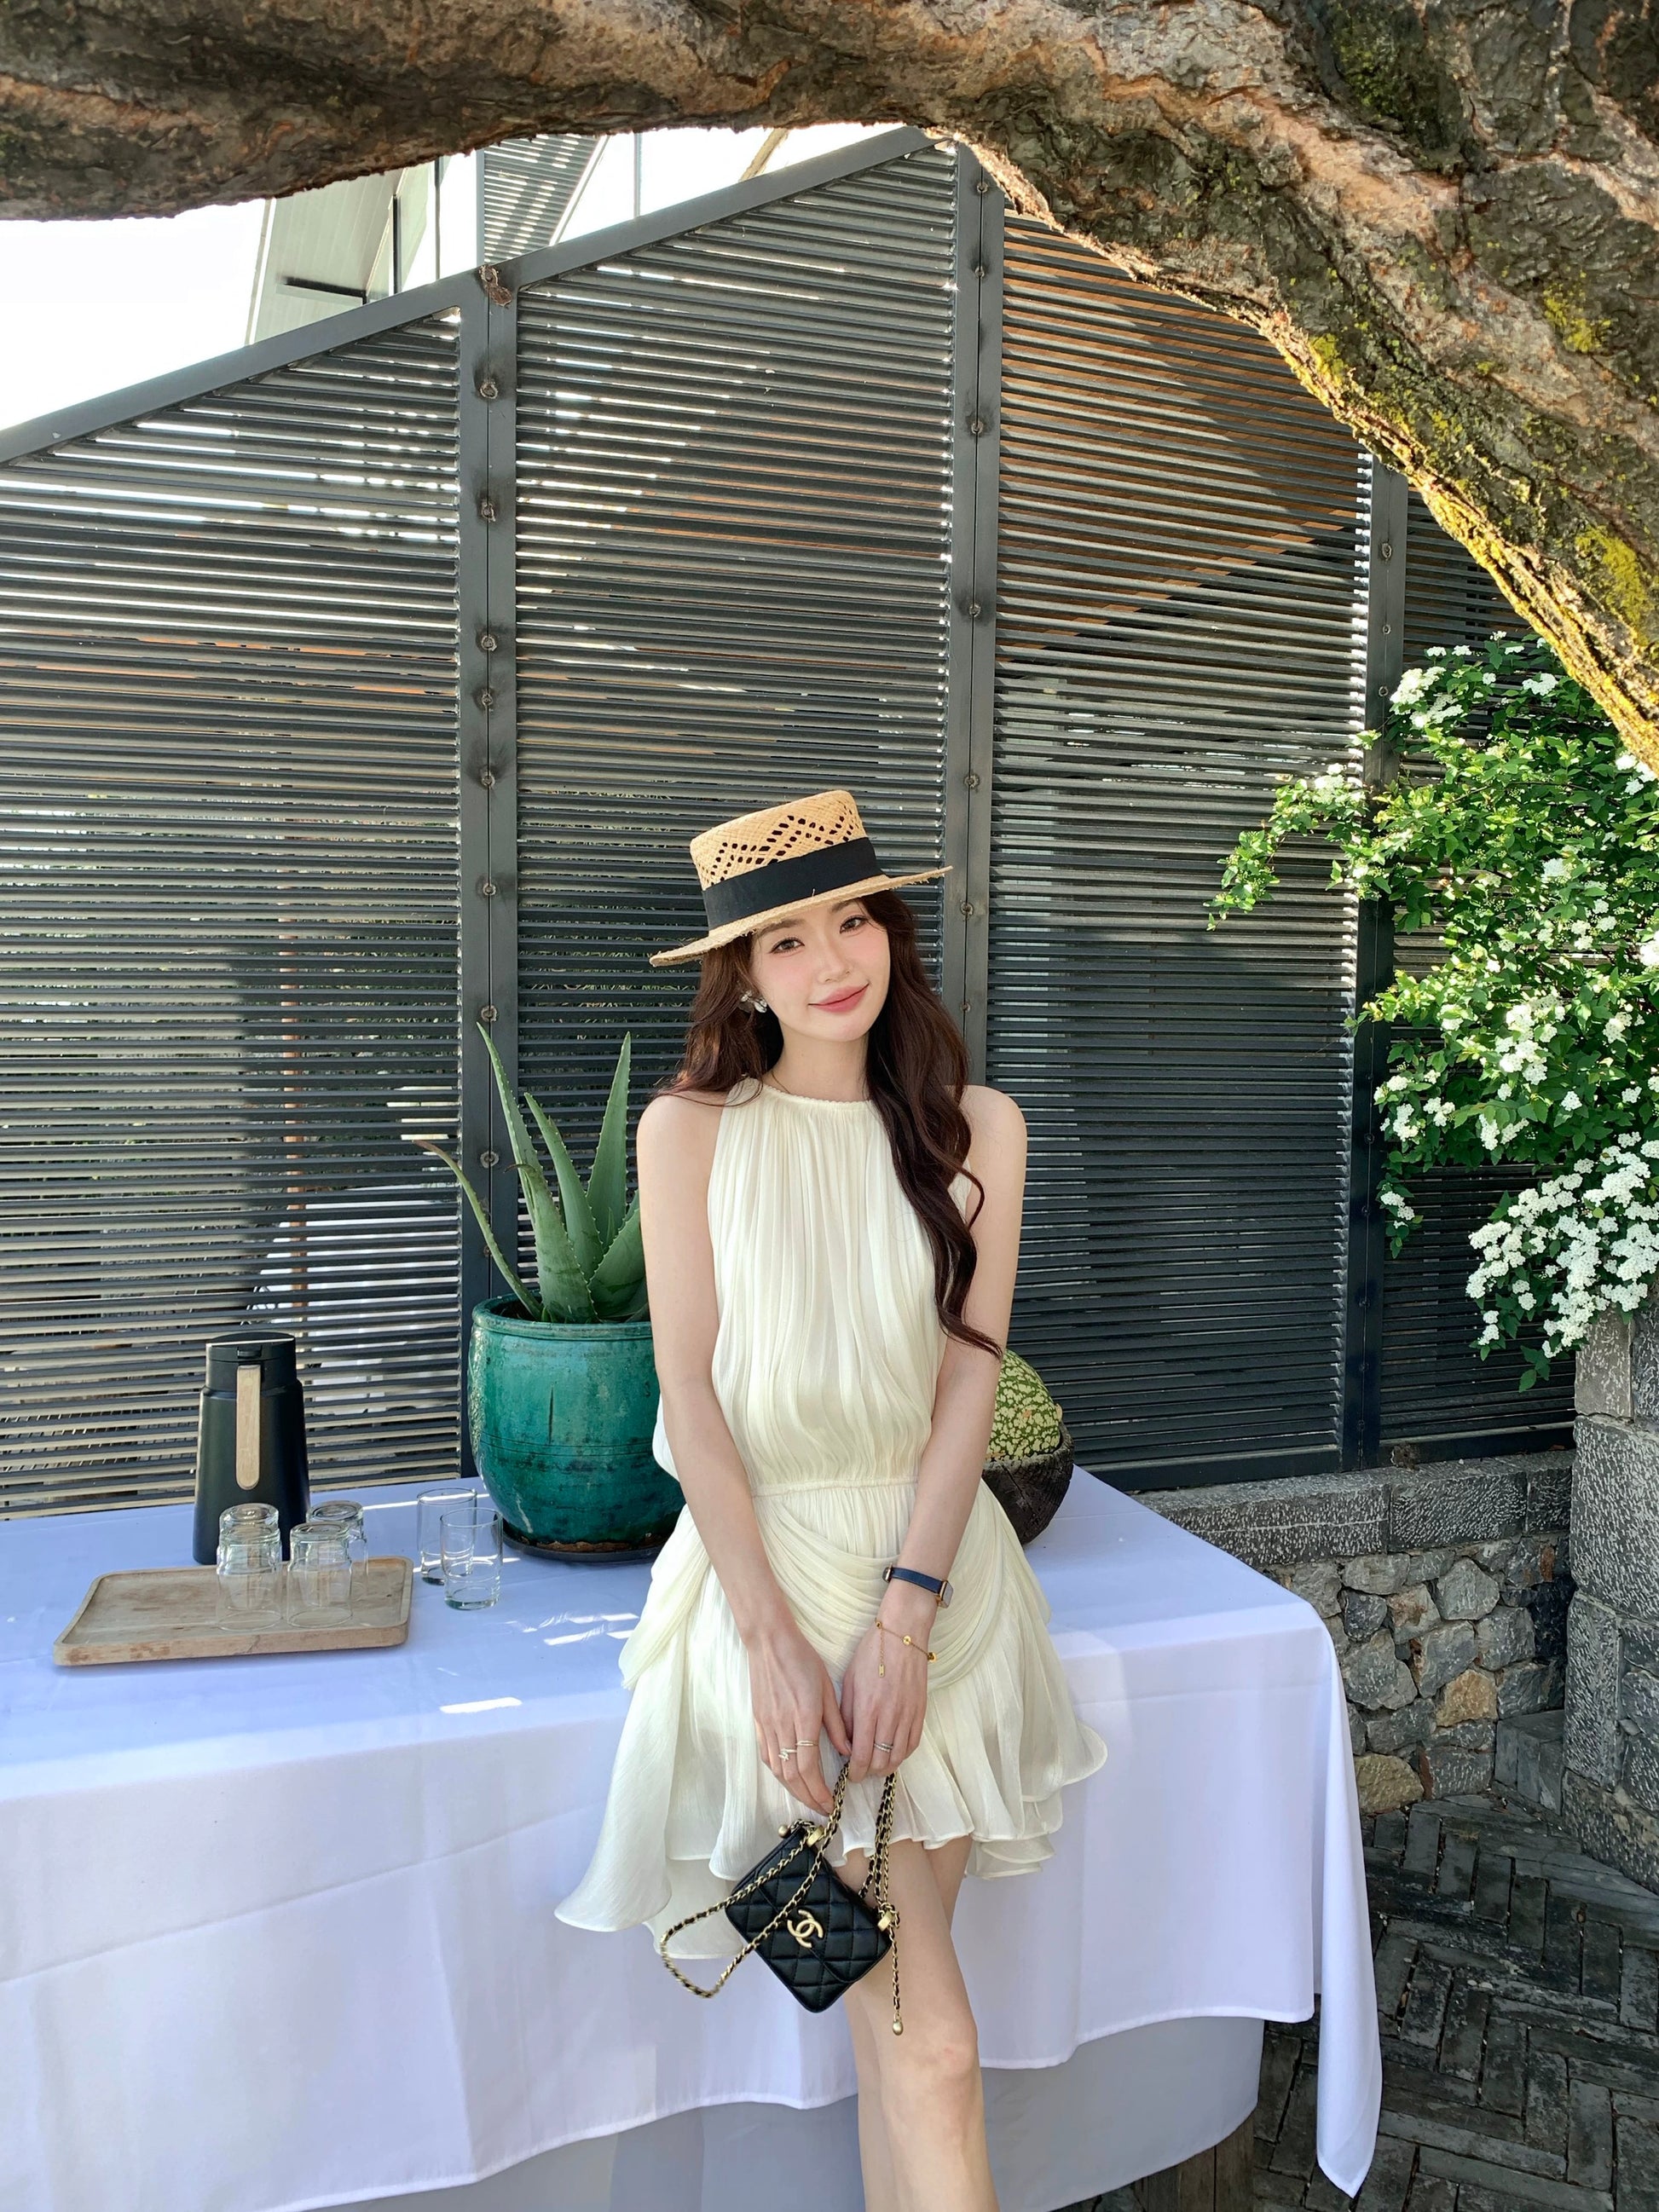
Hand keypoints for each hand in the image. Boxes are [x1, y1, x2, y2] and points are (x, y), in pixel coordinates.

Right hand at [746, 1616, 851, 1817]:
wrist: (770, 1642)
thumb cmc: (803, 1660)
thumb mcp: (828, 1690)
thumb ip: (836, 1724)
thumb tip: (846, 1752)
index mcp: (803, 1719)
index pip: (809, 1768)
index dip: (820, 1791)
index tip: (832, 1803)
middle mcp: (783, 1727)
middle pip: (792, 1776)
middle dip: (808, 1798)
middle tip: (823, 1809)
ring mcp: (767, 1726)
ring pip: (778, 1770)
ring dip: (793, 1790)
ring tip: (808, 1798)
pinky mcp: (758, 1722)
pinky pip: (767, 1756)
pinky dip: (778, 1772)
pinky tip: (788, 1777)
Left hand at [840, 1578, 935, 1784]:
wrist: (903, 1635)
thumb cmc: (871, 1653)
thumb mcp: (849, 1681)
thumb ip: (845, 1714)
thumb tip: (844, 1741)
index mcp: (867, 1709)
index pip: (861, 1755)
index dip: (855, 1772)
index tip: (849, 1775)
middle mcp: (889, 1716)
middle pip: (880, 1761)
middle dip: (868, 1772)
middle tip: (860, 1771)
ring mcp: (907, 1715)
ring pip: (898, 1757)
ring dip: (886, 1767)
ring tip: (876, 1766)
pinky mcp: (920, 1712)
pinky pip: (913, 1744)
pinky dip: (903, 1755)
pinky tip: (894, 1753)